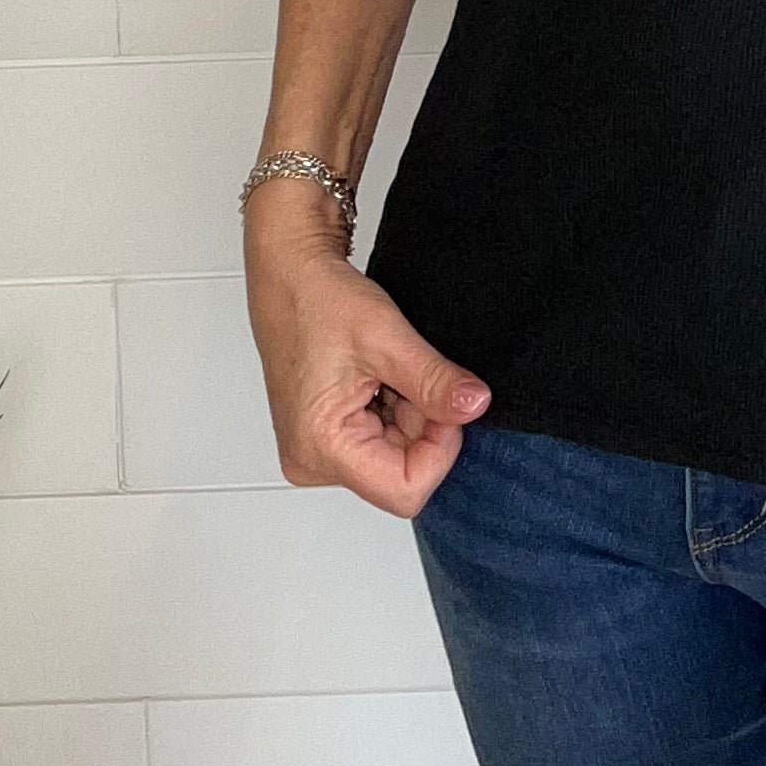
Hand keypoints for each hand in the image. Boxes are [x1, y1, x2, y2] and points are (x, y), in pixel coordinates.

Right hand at [243, 182, 491, 518]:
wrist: (290, 275)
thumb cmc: (318, 300)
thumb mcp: (388, 338)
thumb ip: (434, 381)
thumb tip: (475, 407)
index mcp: (321, 448)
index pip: (406, 490)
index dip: (440, 448)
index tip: (446, 402)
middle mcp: (313, 461)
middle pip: (401, 473)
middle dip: (423, 425)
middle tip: (410, 374)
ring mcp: (317, 452)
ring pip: (394, 456)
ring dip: (408, 414)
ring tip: (390, 370)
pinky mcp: (324, 438)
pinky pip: (378, 442)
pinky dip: (393, 410)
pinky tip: (380, 377)